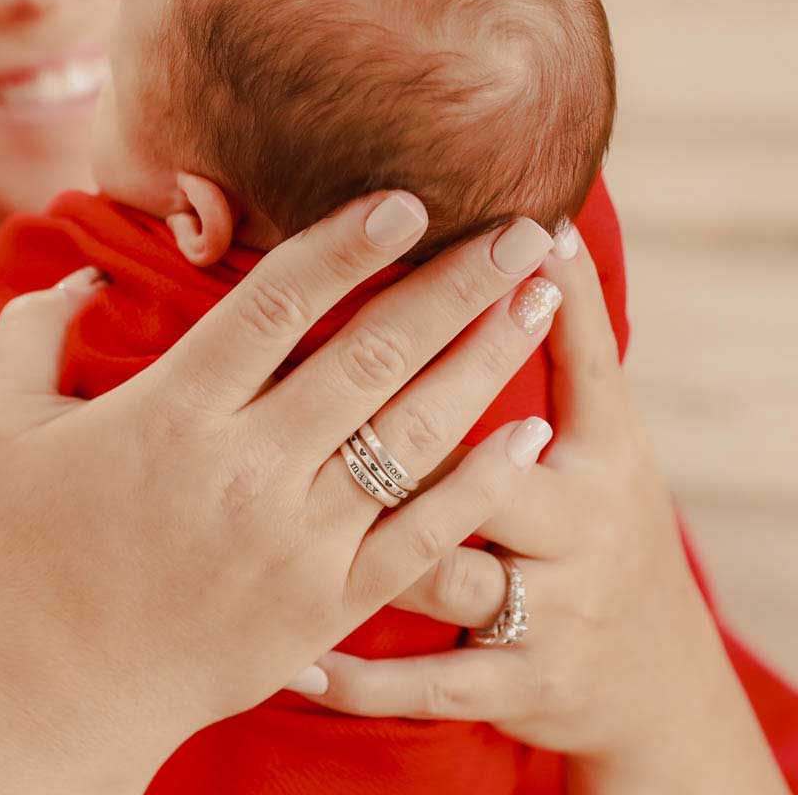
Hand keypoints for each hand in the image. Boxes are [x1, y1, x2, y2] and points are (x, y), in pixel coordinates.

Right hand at [0, 193, 561, 790]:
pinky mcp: (328, 603)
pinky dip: (483, 483)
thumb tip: (82, 269)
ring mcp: (296, 542)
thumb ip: (30, 331)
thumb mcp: (3, 428)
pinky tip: (532, 432)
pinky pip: (423, 537)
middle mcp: (245, 471)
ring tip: (541, 300)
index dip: (342, 247)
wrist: (67, 688)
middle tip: (520, 229)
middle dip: (452, 286)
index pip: (272, 307)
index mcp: (171, 414)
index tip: (407, 200)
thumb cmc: (40, 545)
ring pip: (412, 437)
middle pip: (366, 358)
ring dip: (484, 361)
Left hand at [296, 227, 788, 793]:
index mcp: (605, 455)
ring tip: (266, 522)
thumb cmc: (606, 511)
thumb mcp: (609, 427)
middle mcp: (582, 533)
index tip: (427, 244)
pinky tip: (292, 664)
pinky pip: (424, 687)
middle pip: (478, 464)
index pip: (573, 364)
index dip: (497, 302)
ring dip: (361, 544)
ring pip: (440, 574)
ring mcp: (547, 618)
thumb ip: (574, 332)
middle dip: (395, 421)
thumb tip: (545, 224)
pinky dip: (357, 678)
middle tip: (300, 388)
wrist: (652, 671)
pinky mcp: (515, 693)